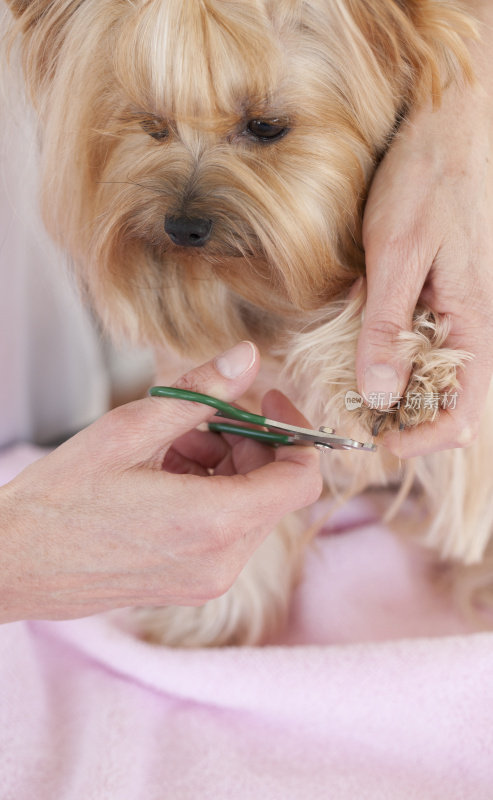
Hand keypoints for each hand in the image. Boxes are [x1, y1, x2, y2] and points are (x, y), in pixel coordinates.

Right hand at [0, 341, 321, 622]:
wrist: (14, 563)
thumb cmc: (62, 499)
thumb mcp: (130, 430)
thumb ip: (200, 392)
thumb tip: (247, 357)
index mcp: (215, 522)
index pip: (301, 479)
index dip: (294, 432)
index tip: (266, 401)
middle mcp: (222, 562)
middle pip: (273, 489)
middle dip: (246, 443)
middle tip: (196, 420)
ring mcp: (207, 580)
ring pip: (249, 508)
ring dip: (223, 467)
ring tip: (168, 447)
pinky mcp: (191, 585)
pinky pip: (225, 532)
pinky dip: (209, 496)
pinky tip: (162, 476)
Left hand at [357, 38, 492, 457]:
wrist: (448, 124)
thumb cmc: (428, 178)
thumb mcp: (395, 253)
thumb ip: (385, 325)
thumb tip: (378, 394)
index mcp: (476, 321)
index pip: (464, 410)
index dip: (425, 439)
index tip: (381, 443)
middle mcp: (476, 324)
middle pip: (451, 402)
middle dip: (407, 421)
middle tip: (358, 416)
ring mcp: (462, 311)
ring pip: (438, 379)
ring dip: (400, 394)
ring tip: (356, 390)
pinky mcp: (445, 296)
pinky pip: (427, 345)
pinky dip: (398, 360)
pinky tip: (367, 351)